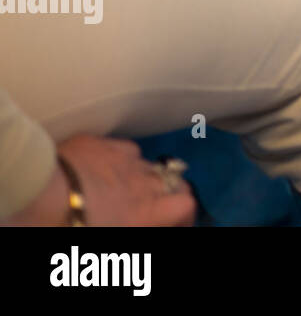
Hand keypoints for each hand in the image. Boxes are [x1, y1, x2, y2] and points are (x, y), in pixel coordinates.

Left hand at [57, 136, 196, 226]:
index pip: (185, 205)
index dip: (185, 215)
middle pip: (176, 181)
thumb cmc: (71, 225)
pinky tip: (109, 167)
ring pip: (150, 164)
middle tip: (157, 206)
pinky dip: (124, 160)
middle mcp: (143, 182)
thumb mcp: (109, 234)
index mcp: (145, 211)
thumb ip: (135, 224)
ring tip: (127, 187)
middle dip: (171, 193)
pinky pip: (126, 149)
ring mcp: (124, 158)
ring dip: (146, 177)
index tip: (178, 223)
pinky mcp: (102, 143)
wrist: (39, 192)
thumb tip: (141, 221)